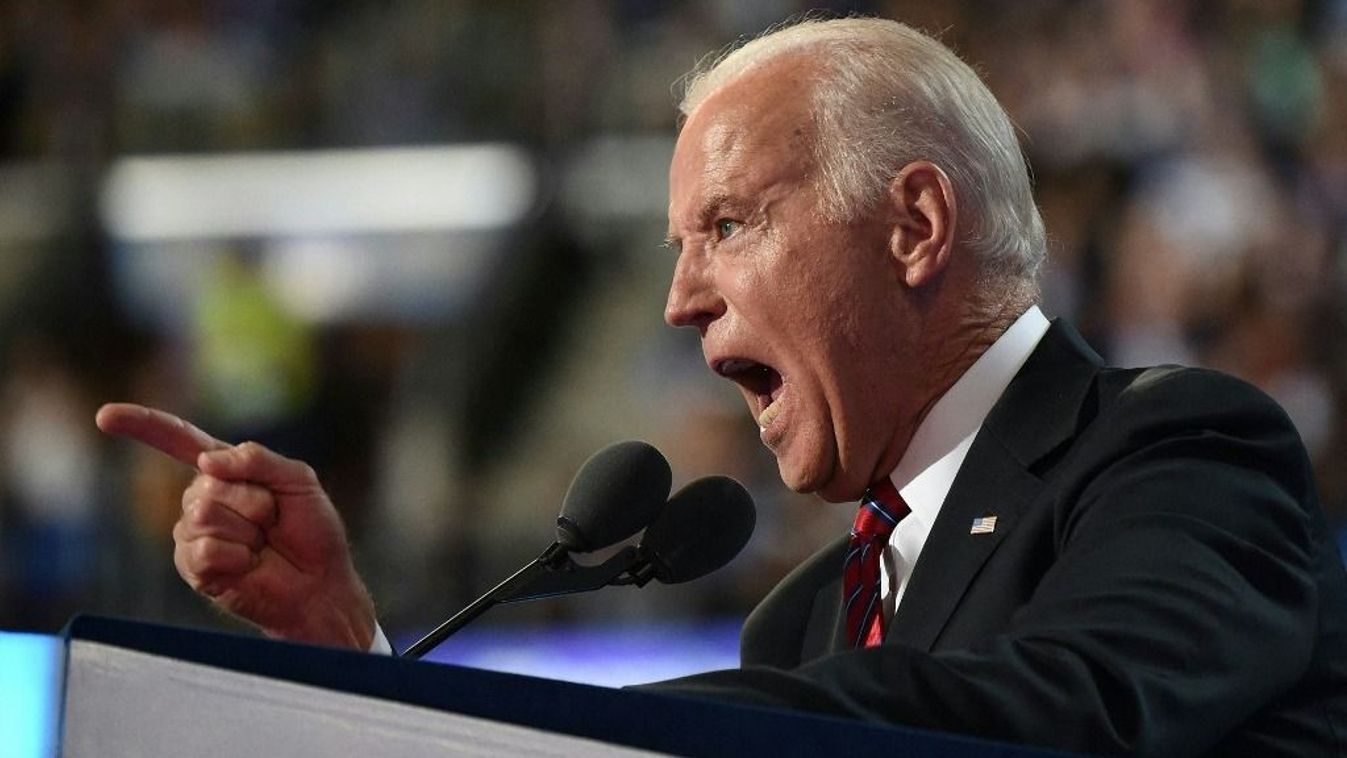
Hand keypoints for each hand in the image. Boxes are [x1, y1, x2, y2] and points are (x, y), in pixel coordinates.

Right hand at [96, 403, 376, 649]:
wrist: (320, 582)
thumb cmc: (312, 531)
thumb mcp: (298, 480)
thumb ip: (258, 459)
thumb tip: (206, 462)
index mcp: (224, 471)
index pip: (179, 440)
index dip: (143, 425)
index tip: (104, 416)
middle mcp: (201, 498)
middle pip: (207, 483)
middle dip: (254, 500)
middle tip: (273, 521)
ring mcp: (193, 533)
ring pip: (205, 513)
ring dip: (248, 529)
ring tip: (262, 544)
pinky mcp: (193, 566)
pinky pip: (204, 548)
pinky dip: (238, 556)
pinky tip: (249, 564)